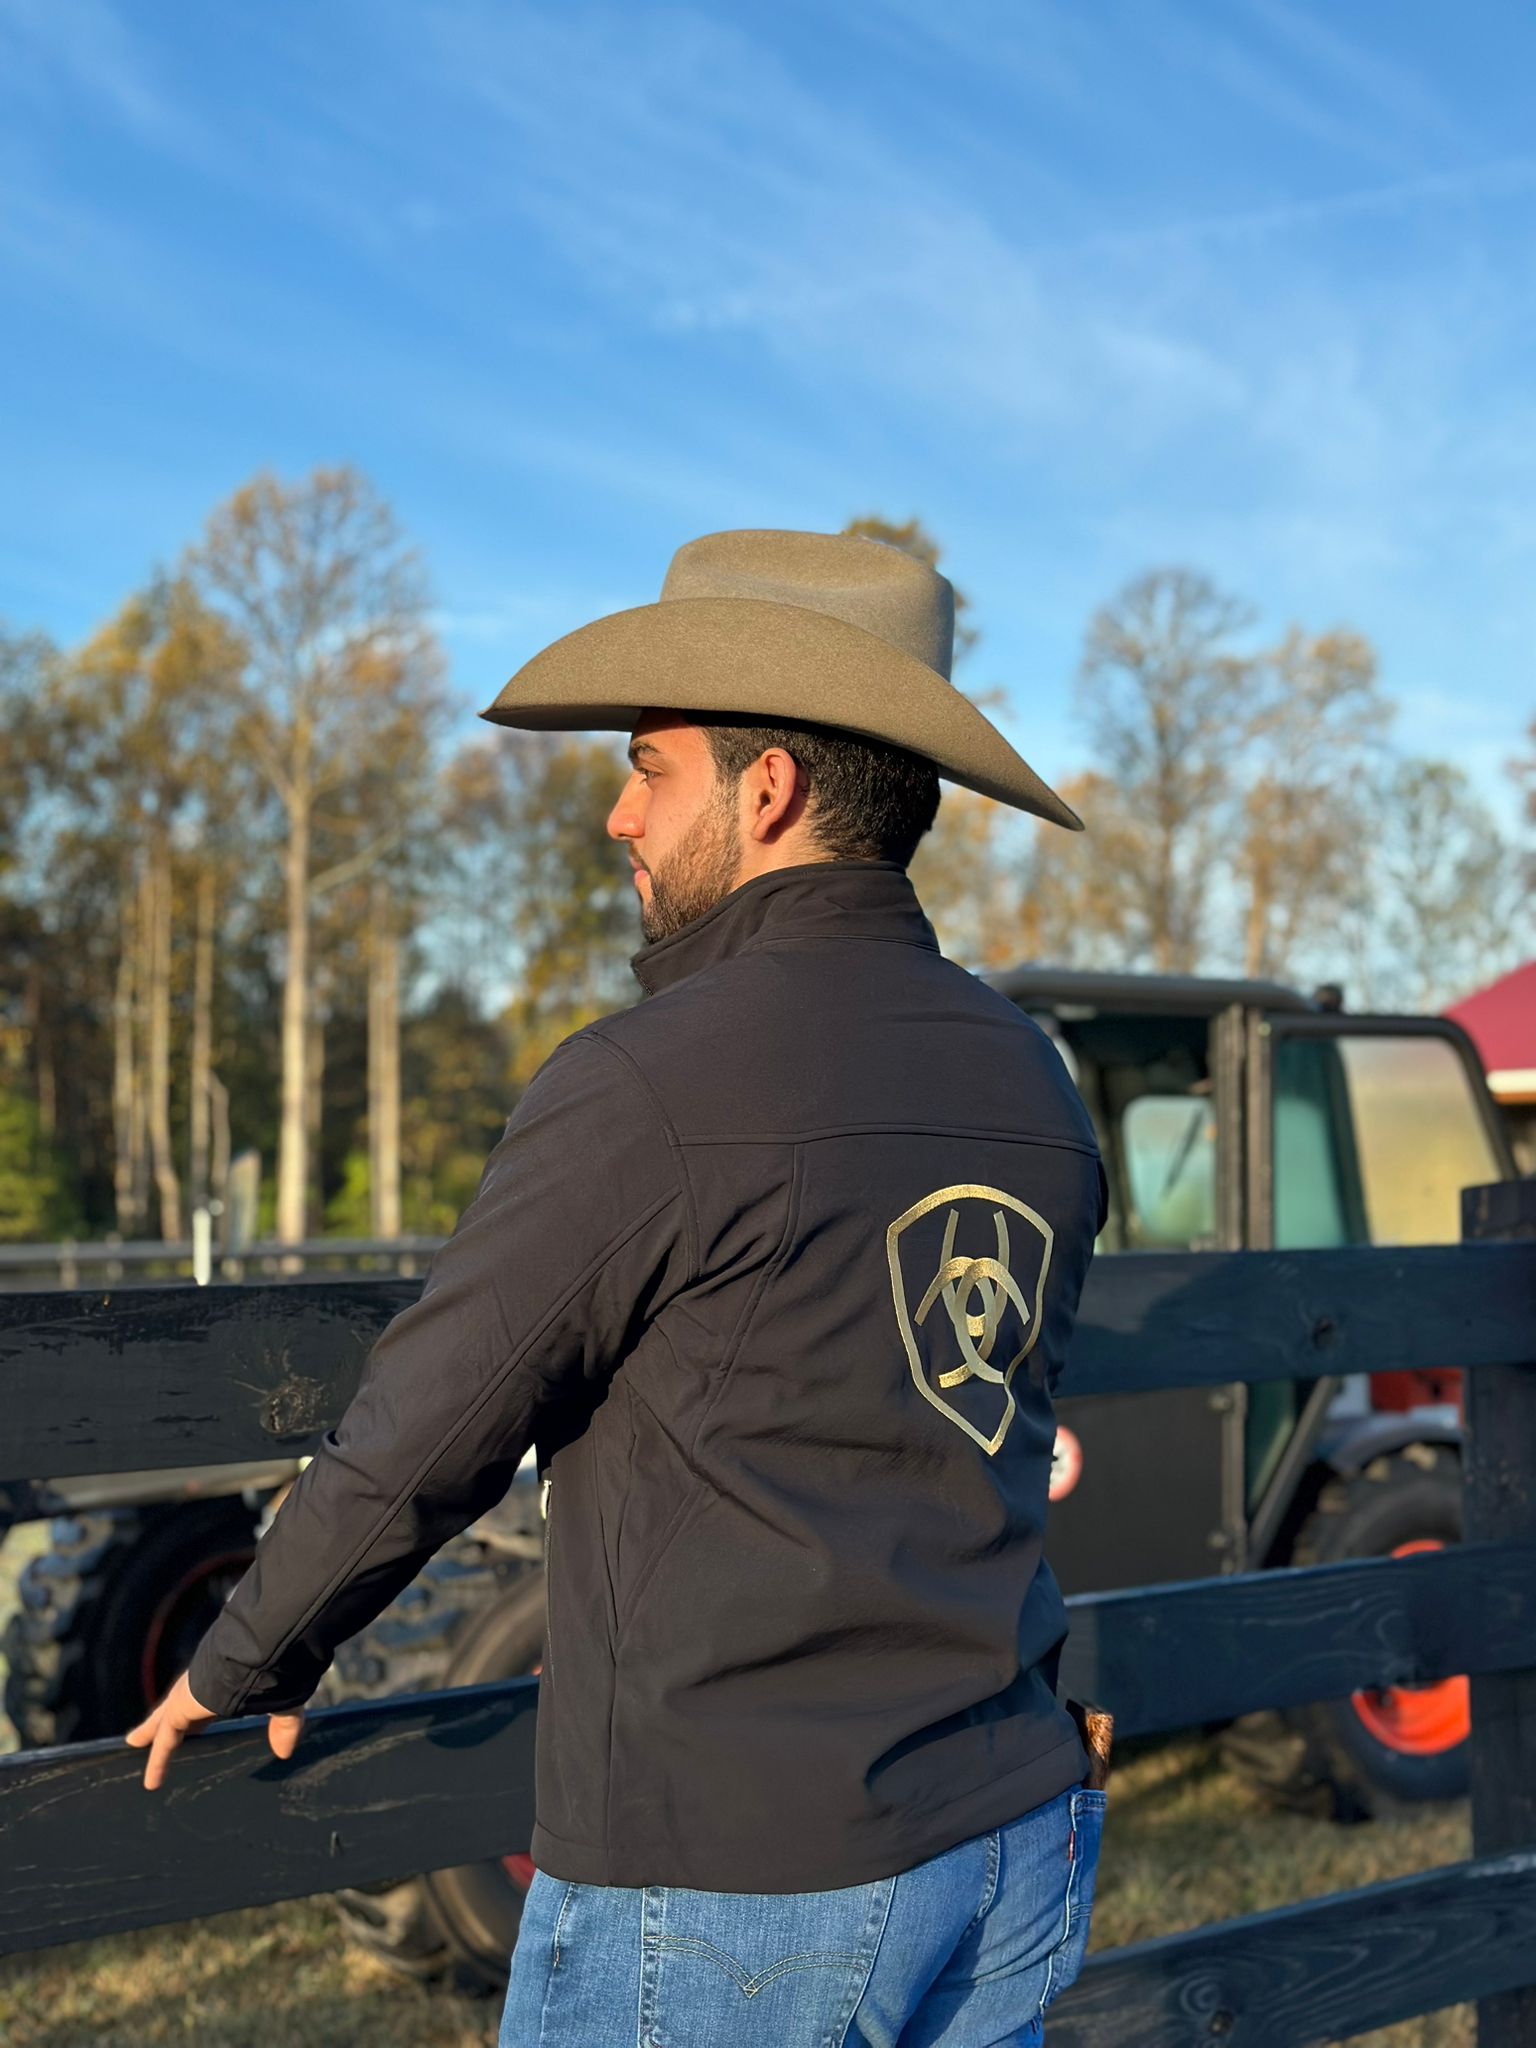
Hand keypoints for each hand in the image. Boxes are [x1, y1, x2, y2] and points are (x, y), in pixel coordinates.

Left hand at [124, 1669, 305, 1789]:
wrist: (261, 1651)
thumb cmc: (275, 1669)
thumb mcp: (283, 1703)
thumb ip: (285, 1726)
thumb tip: (285, 1752)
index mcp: (226, 1681)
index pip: (207, 1698)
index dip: (200, 1711)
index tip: (197, 1721)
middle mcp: (204, 1686)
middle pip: (178, 1708)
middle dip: (166, 1717)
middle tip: (152, 1730)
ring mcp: (190, 1695)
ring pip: (166, 1720)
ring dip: (152, 1731)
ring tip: (135, 1741)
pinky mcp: (181, 1709)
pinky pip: (165, 1740)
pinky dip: (158, 1760)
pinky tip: (152, 1782)